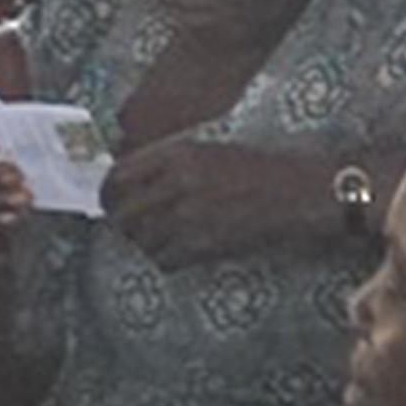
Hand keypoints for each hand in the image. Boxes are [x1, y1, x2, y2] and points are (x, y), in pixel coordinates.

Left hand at [102, 139, 315, 267]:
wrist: (298, 191)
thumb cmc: (256, 166)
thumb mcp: (207, 146)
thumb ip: (167, 160)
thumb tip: (129, 179)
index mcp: (176, 153)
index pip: (118, 175)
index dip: (107, 192)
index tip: (109, 200)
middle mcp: (177, 183)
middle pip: (123, 212)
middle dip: (122, 222)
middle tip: (128, 226)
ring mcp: (190, 216)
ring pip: (142, 240)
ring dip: (145, 242)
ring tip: (158, 238)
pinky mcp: (204, 244)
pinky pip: (165, 259)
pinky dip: (166, 258)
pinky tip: (178, 251)